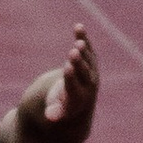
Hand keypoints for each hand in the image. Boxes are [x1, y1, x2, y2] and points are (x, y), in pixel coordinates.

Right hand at [24, 26, 98, 142]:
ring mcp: (91, 72)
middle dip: (78, 61)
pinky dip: (83, 38)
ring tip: (79, 40)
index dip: (71, 77)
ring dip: (83, 49)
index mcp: (78, 98)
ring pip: (88, 59)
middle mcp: (88, 85)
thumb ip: (54, 112)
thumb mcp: (57, 111)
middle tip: (73, 51)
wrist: (80, 103)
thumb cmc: (62, 106)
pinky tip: (78, 26)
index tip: (67, 67)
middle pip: (83, 72)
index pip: (74, 86)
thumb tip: (50, 116)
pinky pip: (87, 48)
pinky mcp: (90, 61)